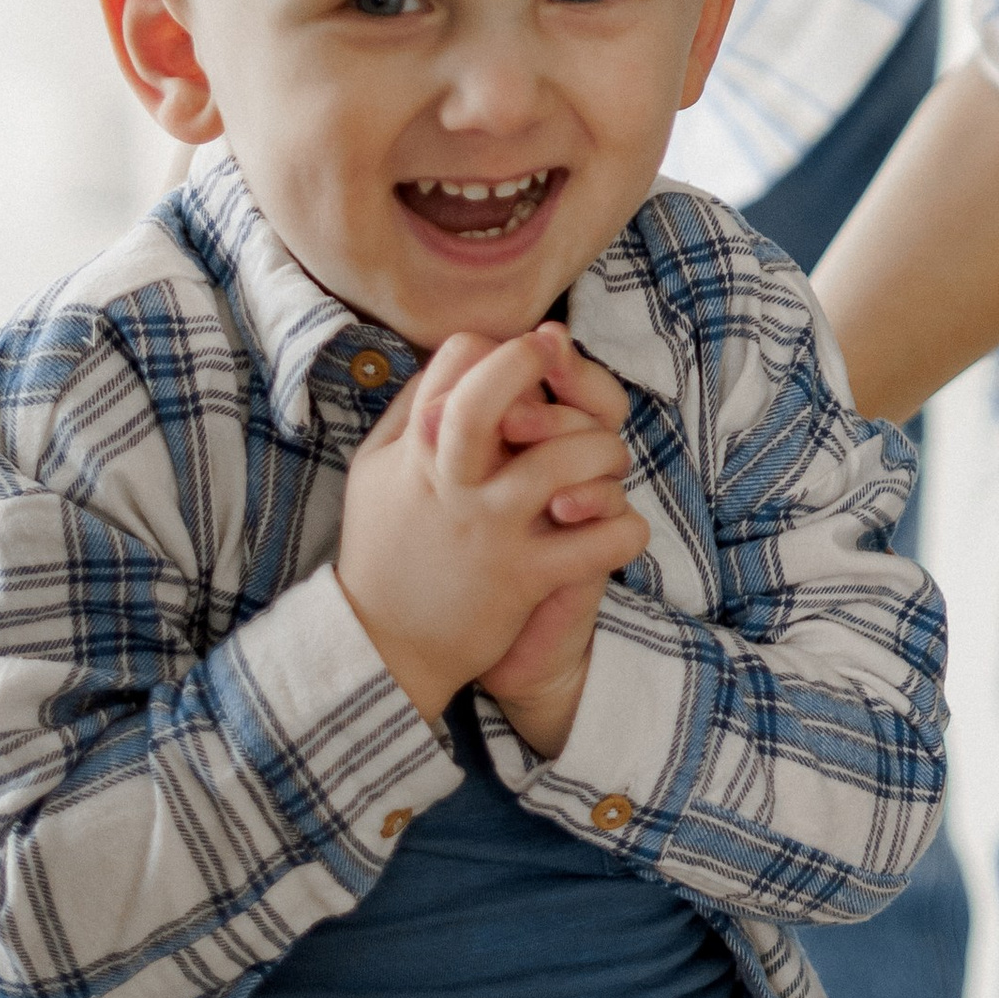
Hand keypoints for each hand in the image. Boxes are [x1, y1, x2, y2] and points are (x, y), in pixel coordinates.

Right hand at [336, 330, 646, 726]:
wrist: (383, 648)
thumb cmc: (386, 547)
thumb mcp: (376, 468)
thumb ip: (414, 408)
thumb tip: (463, 354)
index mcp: (418, 448)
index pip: (459, 357)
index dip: (497, 349)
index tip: (518, 366)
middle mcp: (454, 479)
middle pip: (493, 393)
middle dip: (534, 363)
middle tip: (560, 371)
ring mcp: (492, 527)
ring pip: (566, 460)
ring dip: (603, 451)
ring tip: (604, 462)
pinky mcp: (523, 577)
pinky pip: (597, 541)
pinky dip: (623, 530)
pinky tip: (617, 528)